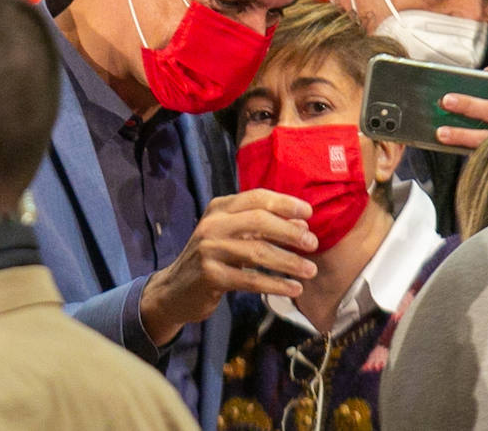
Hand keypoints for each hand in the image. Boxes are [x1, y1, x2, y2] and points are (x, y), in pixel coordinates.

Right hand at [140, 189, 317, 345]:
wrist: (174, 290)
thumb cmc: (211, 259)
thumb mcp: (234, 238)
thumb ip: (264, 229)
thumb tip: (302, 225)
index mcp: (219, 208)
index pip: (257, 197)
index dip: (285, 203)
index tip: (309, 213)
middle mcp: (213, 224)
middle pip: (259, 220)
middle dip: (290, 232)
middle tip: (313, 244)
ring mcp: (209, 249)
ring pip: (257, 251)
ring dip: (289, 262)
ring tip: (310, 271)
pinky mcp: (210, 275)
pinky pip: (250, 279)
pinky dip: (275, 284)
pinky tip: (293, 289)